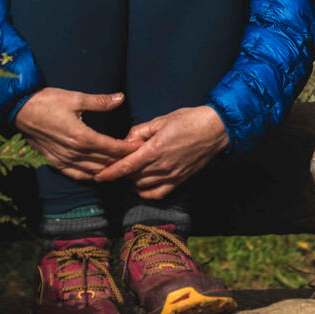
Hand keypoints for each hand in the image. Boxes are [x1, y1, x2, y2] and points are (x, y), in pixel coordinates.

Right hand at [13, 88, 142, 180]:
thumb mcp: (75, 98)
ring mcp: (64, 160)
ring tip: (121, 168)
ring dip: (108, 171)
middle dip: (122, 162)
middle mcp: (74, 152)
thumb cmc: (47, 101)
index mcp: (82, 137)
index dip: (128, 149)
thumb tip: (120, 98)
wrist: (19, 109)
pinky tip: (97, 175)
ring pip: (93, 172)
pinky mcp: (55, 162)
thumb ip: (100, 101)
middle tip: (137, 160)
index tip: (141, 149)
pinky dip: (90, 176)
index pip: (112, 148)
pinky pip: (77, 175)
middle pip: (105, 162)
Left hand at [93, 105, 229, 199]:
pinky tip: (140, 186)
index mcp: (155, 149)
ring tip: (127, 172)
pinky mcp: (180, 180)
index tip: (98, 176)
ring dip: (131, 181)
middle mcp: (162, 166)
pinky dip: (146, 192)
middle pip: (132, 177)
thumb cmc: (189, 120)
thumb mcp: (161, 120)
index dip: (111, 172)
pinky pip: (158, 193)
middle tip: (114, 165)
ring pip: (142, 186)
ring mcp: (171, 175)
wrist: (216, 129)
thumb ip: (140, 131)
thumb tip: (126, 141)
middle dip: (120, 173)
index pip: (127, 166)